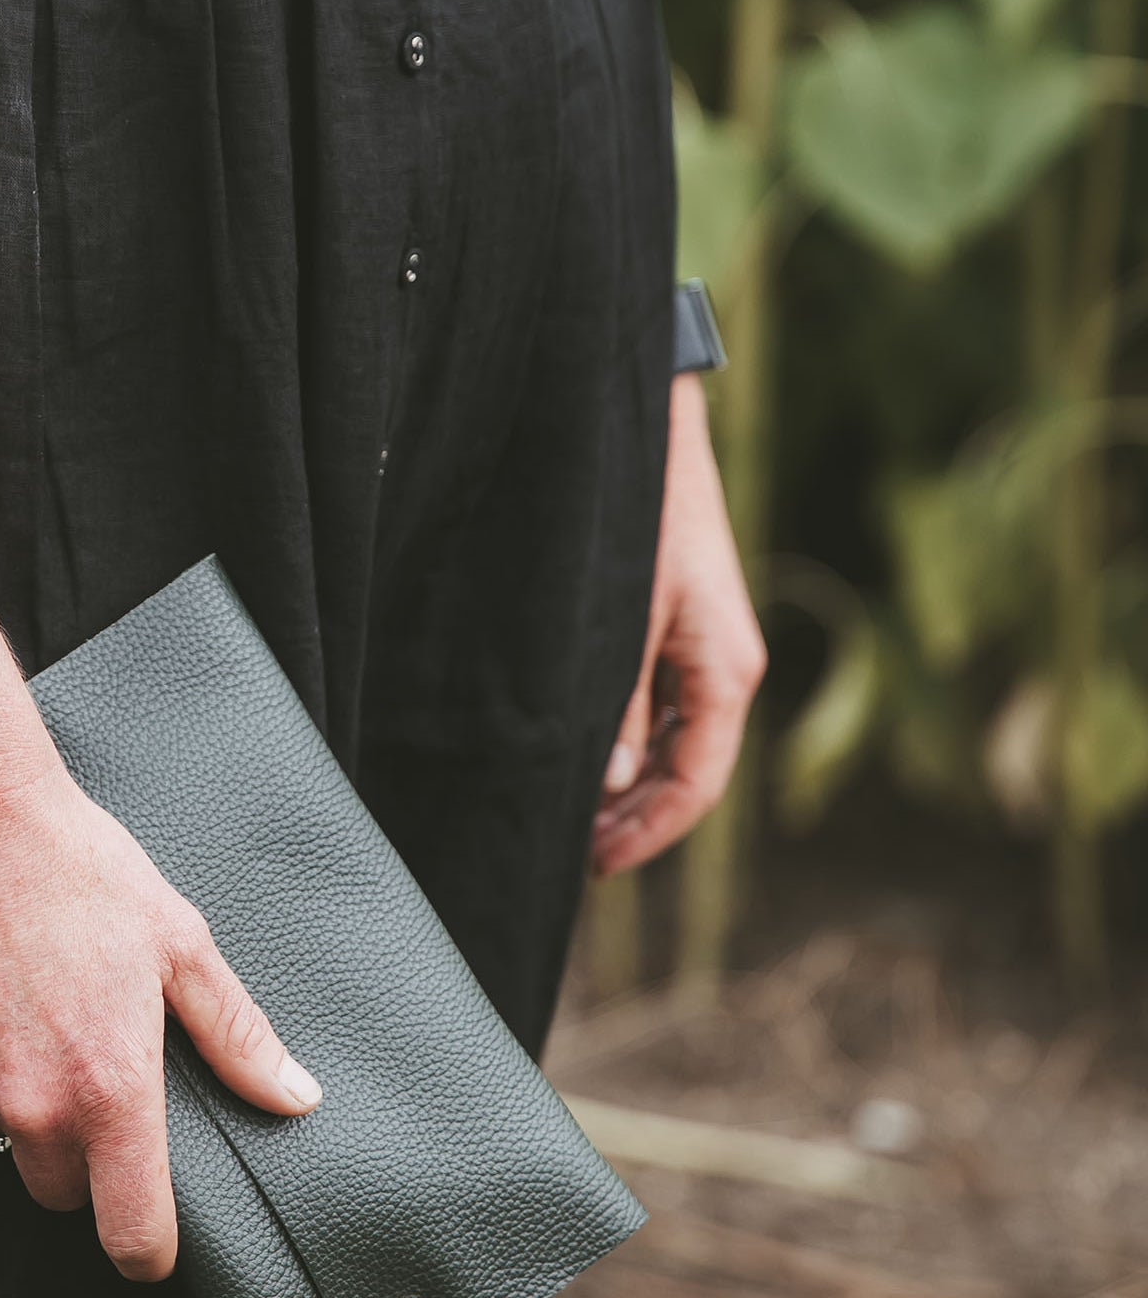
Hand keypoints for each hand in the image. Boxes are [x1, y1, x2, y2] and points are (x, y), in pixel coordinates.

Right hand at [0, 758, 321, 1280]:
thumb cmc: (79, 863)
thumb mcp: (178, 940)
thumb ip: (236, 1034)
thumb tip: (295, 1097)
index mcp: (109, 1086)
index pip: (131, 1232)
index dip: (149, 1248)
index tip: (153, 1237)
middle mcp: (31, 1105)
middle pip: (62, 1189)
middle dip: (83, 1151)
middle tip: (91, 1059)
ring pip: (2, 1133)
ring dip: (21, 1096)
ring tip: (33, 1000)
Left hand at [592, 373, 765, 877]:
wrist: (648, 432)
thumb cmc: (640, 517)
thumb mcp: (623, 614)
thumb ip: (620, 701)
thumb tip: (614, 780)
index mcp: (727, 672)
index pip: (695, 785)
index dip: (647, 835)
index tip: (595, 864)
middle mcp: (727, 667)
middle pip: (687, 771)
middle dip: (634, 819)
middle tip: (574, 850)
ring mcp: (708, 646)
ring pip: (674, 739)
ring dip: (629, 780)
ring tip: (571, 809)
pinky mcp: (685, 624)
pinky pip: (664, 702)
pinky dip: (630, 737)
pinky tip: (587, 748)